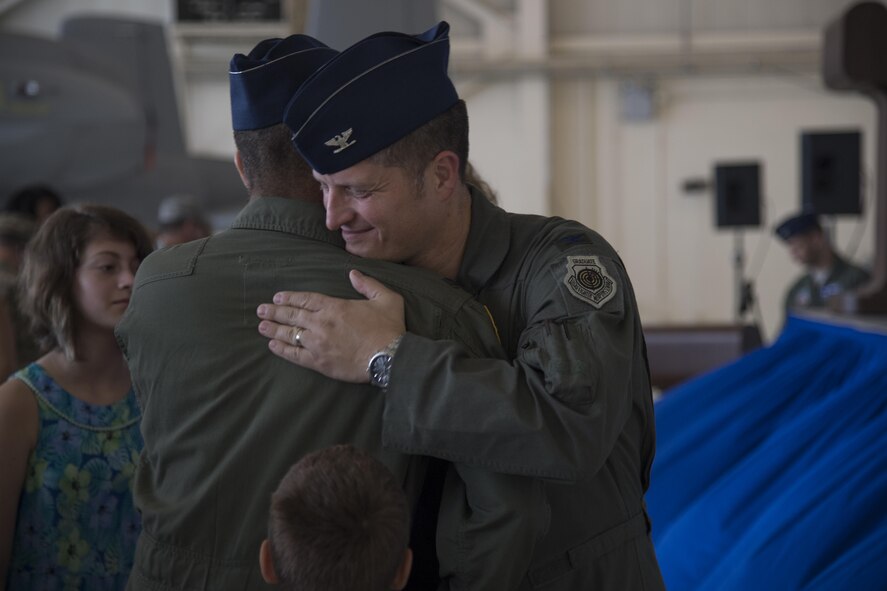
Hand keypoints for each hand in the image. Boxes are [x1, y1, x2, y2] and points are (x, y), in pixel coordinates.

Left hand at [256, 270, 405, 381]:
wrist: (389, 358)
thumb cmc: (389, 328)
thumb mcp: (387, 299)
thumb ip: (368, 284)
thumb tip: (353, 273)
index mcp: (335, 307)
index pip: (306, 299)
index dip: (290, 297)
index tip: (277, 297)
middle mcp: (321, 323)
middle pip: (292, 315)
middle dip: (275, 311)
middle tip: (261, 310)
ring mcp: (317, 343)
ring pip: (290, 334)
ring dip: (274, 329)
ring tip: (261, 326)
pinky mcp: (319, 362)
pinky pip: (294, 355)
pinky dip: (282, 350)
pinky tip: (273, 346)